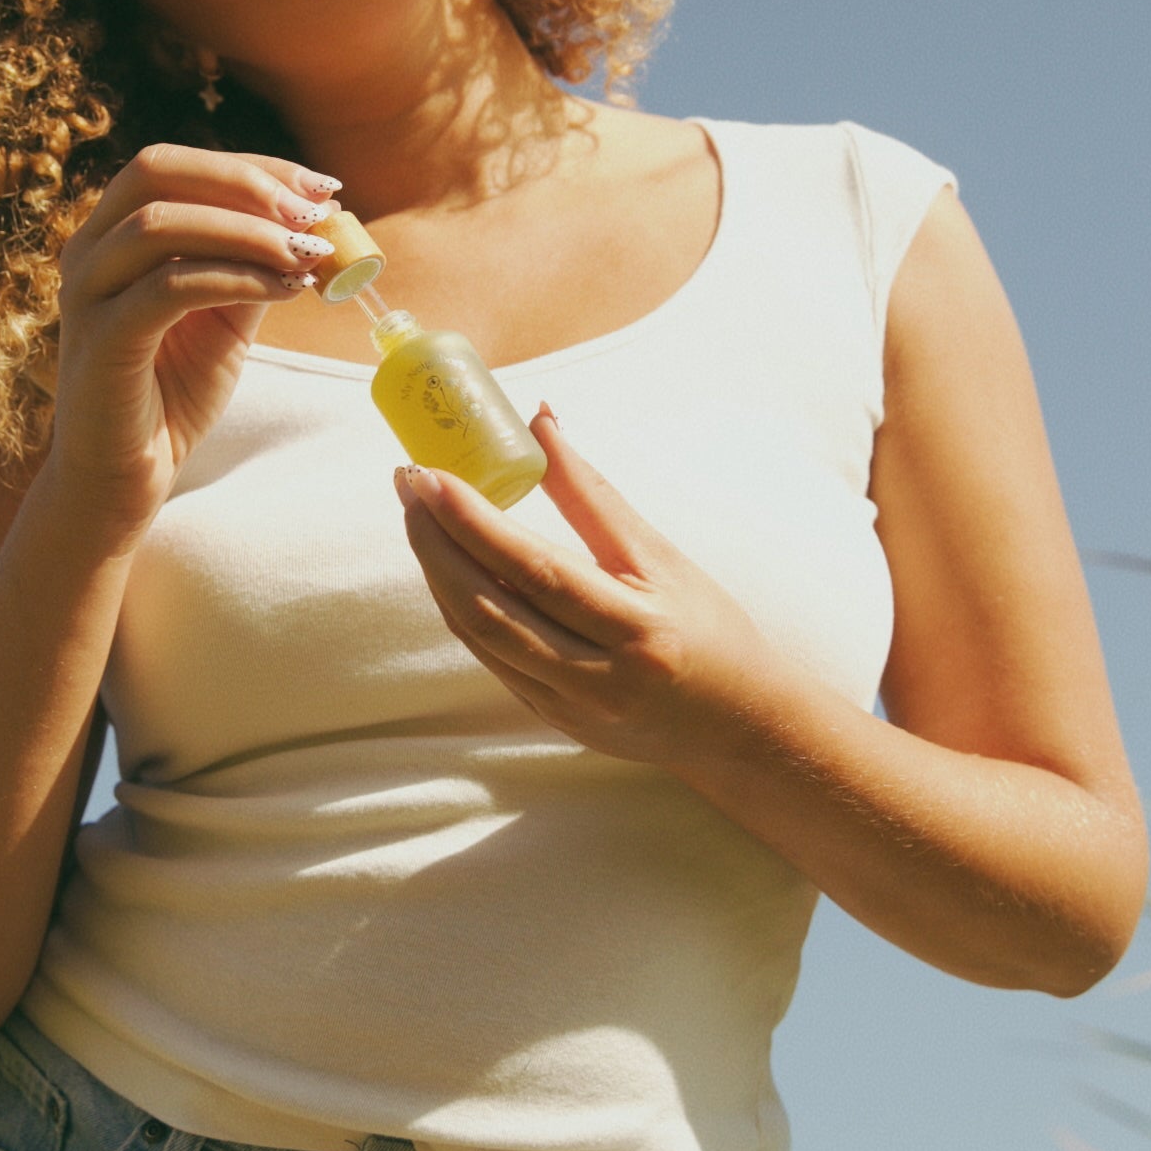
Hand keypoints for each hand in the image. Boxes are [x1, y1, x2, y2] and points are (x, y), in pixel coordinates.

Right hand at [46, 142, 341, 532]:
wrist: (126, 475)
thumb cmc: (171, 392)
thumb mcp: (224, 316)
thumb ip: (253, 266)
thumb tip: (314, 224)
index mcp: (113, 233)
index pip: (179, 166)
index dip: (253, 167)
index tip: (321, 188)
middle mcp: (88, 249)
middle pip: (157, 171)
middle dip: (243, 181)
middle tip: (312, 212)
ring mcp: (86, 291)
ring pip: (162, 224)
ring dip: (248, 231)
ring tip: (310, 253)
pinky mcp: (99, 338)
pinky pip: (170, 286)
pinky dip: (236, 277)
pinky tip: (285, 290)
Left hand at [396, 408, 782, 769]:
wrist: (741, 727)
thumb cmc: (710, 629)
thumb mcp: (662, 556)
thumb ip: (594, 496)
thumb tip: (539, 422)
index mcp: (637, 628)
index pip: (535, 570)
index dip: (472, 522)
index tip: (430, 474)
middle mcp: (599, 678)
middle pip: (490, 608)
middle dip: (436, 542)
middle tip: (410, 483)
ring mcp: (570, 707)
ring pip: (479, 637)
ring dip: (437, 574)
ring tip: (419, 516)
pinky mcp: (553, 720)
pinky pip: (490, 658)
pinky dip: (461, 608)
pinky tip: (447, 566)